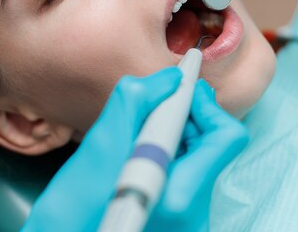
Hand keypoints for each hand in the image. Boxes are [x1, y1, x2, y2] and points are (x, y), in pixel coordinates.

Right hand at [21, 68, 247, 231]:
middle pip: (212, 145)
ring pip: (199, 158)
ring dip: (177, 131)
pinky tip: (143, 147)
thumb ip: (136, 104)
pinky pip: (186, 174)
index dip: (206, 103)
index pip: (225, 136)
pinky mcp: (180, 221)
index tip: (184, 83)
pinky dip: (170, 151)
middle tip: (161, 100)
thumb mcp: (99, 149)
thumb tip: (168, 79)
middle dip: (188, 114)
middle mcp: (193, 213)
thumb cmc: (71, 210)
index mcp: (179, 195)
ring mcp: (189, 220)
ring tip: (145, 125)